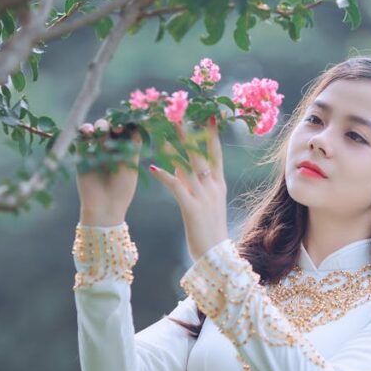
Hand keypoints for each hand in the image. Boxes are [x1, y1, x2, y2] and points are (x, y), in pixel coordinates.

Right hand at [76, 120, 141, 225]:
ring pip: (97, 129)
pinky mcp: (82, 154)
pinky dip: (84, 131)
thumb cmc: (122, 188)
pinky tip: (88, 132)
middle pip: (112, 126)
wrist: (104, 206)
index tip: (130, 123)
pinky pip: (82, 138)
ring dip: (100, 125)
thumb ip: (133, 144)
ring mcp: (96, 150)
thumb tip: (140, 123)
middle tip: (117, 129)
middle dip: (114, 123)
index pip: (126, 129)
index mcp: (126, 149)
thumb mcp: (132, 165)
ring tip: (101, 131)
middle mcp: (112, 148)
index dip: (127, 123)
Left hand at [149, 116, 227, 261]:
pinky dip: (165, 175)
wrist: (215, 256)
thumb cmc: (208, 231)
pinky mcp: (192, 209)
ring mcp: (204, 197)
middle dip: (190, 133)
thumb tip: (178, 166)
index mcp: (218, 185)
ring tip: (163, 131)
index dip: (211, 135)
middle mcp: (213, 187)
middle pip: (201, 154)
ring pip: (188, 166)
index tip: (208, 116)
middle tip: (180, 113)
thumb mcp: (204, 203)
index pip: (216, 154)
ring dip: (174, 147)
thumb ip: (192, 183)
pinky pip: (177, 187)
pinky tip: (152, 167)